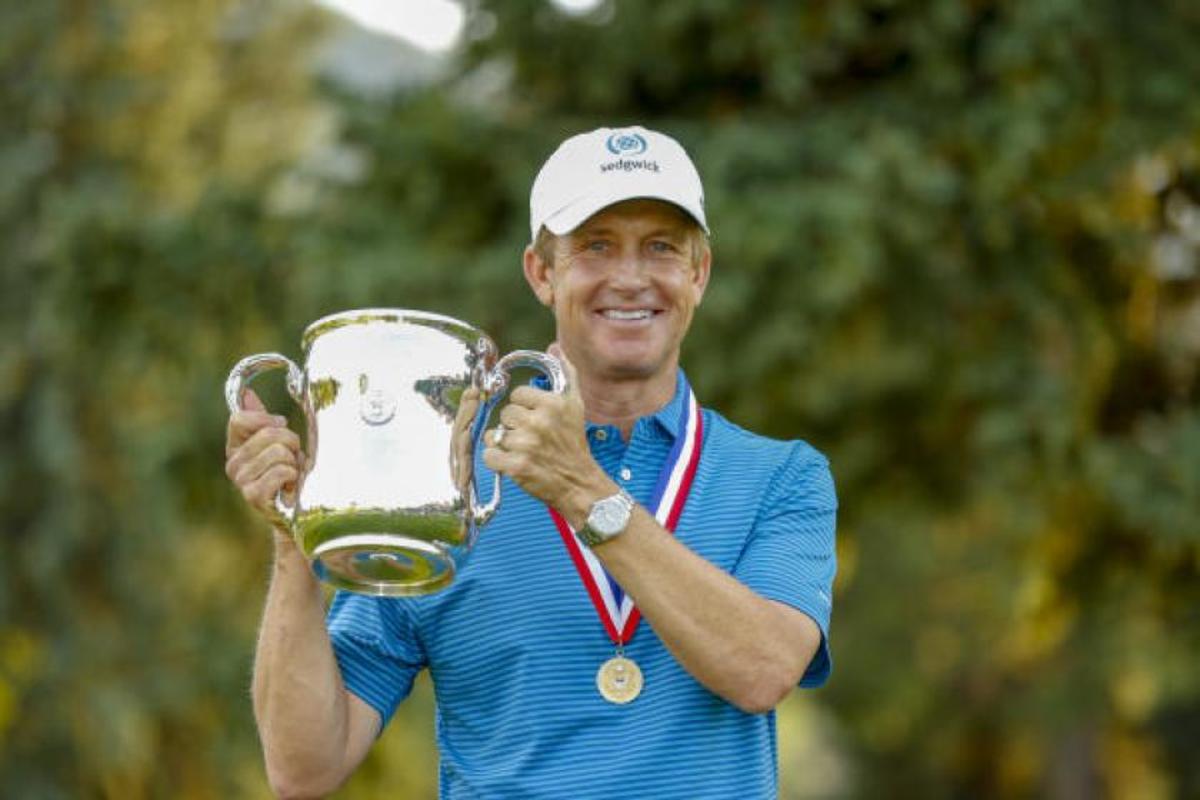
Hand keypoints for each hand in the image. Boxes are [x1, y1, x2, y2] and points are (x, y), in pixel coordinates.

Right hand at [224, 388, 304, 530]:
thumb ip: (262, 420)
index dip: (265, 418)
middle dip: (292, 443)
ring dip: (295, 462)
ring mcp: (241, 480)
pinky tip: (291, 488)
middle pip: (270, 433)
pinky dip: (295, 477)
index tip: (281, 425)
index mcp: (235, 447)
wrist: (293, 514)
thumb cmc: (287, 475)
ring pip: (280, 451)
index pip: (238, 418)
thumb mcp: (276, 443)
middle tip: (293, 459)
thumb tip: (247, 393)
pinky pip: (283, 470)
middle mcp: (232, 463)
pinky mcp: (253, 495)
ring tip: (292, 475)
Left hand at [482, 344, 614, 522]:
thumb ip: (566, 374)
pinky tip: (513, 463)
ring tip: (523, 452)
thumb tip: (555, 348)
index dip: (524, 408)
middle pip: (505, 414)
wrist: (579, 484)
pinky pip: (489, 455)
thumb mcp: (575, 405)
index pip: (517, 395)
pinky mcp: (517, 466)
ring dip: (504, 444)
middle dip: (514, 426)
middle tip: (531, 438)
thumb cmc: (574, 443)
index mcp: (553, 404)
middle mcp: (540, 422)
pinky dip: (497, 461)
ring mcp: (527, 445)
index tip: (536, 420)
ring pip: (495, 434)